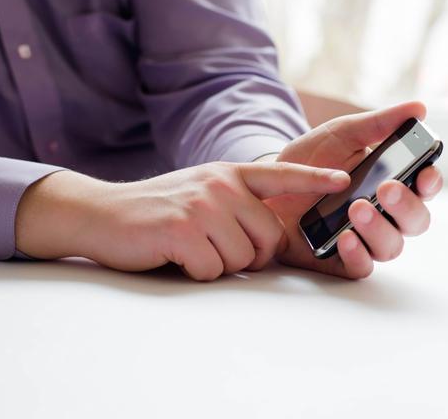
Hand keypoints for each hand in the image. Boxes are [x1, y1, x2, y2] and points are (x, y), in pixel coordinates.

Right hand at [15, 161, 349, 279]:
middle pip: (267, 238)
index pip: (281, 174)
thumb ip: (237, 202)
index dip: (314, 180)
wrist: (103, 214)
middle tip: (213, 247)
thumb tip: (272, 233)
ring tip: (190, 248)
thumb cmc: (158, 211)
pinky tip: (175, 256)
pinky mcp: (183, 230)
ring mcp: (203, 205)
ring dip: (218, 265)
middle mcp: (221, 185)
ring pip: (242, 258)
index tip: (344, 180)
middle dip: (247, 255)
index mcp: (229, 174)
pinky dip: (196, 272)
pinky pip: (212, 270)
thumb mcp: (202, 192)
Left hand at [268, 101, 443, 278]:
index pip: (425, 187)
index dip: (431, 182)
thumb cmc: (313, 159)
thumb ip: (379, 123)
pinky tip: (345, 237)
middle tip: (385, 188)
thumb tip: (419, 109)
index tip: (424, 174)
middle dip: (405, 205)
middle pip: (416, 221)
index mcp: (394, 181)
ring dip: (379, 228)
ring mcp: (366, 239)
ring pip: (392, 246)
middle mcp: (387, 215)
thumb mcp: (343, 133)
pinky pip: (361, 268)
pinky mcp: (341, 260)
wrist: (268, 184)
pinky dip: (357, 255)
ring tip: (357, 208)